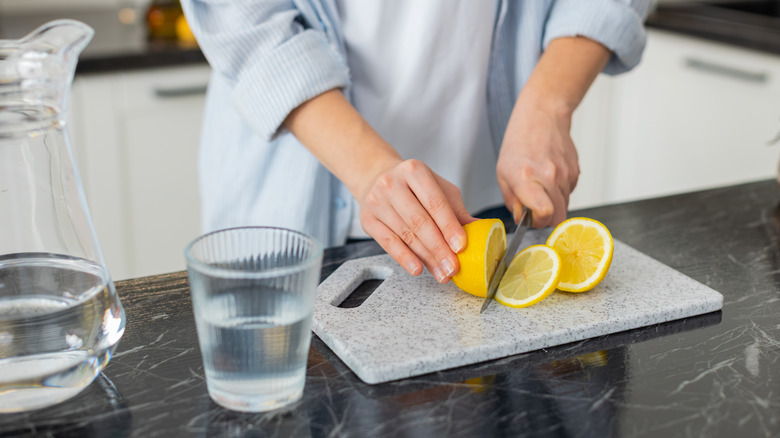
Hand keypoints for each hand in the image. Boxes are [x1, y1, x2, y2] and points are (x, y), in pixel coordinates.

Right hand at [358, 159, 474, 282]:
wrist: (377, 177)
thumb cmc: (413, 185)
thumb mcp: (437, 188)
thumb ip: (456, 210)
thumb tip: (482, 230)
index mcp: (415, 171)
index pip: (435, 203)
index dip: (449, 227)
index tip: (461, 246)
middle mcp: (393, 184)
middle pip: (420, 222)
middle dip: (439, 248)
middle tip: (453, 267)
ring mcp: (377, 201)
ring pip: (406, 235)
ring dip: (426, 258)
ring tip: (442, 273)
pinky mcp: (368, 219)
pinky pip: (388, 243)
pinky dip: (404, 258)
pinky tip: (418, 268)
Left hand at [496, 36, 608, 227]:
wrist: (543, 115)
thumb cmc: (519, 142)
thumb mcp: (503, 172)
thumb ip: (512, 200)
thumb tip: (522, 219)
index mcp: (527, 177)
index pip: (545, 212)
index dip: (538, 222)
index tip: (530, 218)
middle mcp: (549, 176)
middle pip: (557, 217)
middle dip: (545, 219)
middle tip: (534, 209)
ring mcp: (565, 174)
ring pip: (564, 207)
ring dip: (552, 205)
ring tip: (539, 187)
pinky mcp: (576, 172)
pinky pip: (569, 194)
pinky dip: (559, 193)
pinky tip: (549, 178)